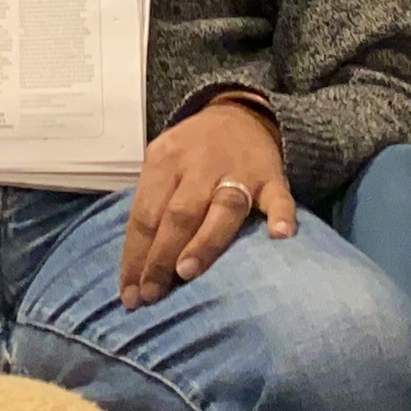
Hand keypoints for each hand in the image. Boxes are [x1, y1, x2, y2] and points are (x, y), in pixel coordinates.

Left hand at [118, 95, 293, 306]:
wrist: (239, 115)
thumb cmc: (192, 154)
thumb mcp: (163, 165)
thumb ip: (151, 205)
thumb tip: (134, 266)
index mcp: (164, 159)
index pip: (144, 214)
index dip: (134, 256)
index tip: (130, 295)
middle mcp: (199, 164)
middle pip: (178, 213)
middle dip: (161, 256)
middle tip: (152, 295)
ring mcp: (238, 170)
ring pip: (223, 206)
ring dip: (205, 241)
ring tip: (187, 271)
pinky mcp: (272, 177)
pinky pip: (279, 196)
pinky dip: (281, 215)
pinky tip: (279, 235)